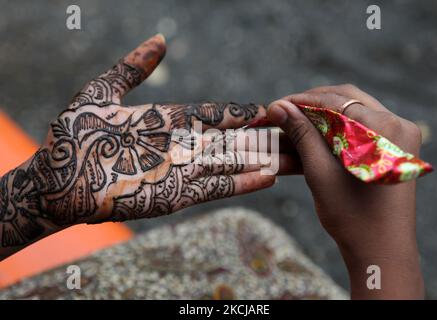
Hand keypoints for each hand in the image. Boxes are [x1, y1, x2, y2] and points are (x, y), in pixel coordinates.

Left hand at [0, 34, 295, 257]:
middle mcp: (179, 146)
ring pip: (229, 164)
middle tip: (293, 134)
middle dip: (261, 139)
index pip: (213, 115)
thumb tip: (161, 40)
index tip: (266, 107)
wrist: (57, 179)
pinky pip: (214, 188)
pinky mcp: (174, 196)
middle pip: (229, 141)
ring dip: (260, 161)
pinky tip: (267, 177)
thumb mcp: (102, 92)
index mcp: (167, 121)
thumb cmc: (73, 135)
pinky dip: (242, 183)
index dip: (239, 112)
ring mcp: (179, 172)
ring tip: (292, 157)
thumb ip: (133, 68)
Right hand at [267, 84, 423, 298]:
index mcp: (385, 128)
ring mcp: (398, 136)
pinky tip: (314, 136)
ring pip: (353, 112)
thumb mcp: (319, 171)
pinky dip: (336, 129)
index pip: (337, 100)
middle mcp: (398, 125)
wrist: (379, 249)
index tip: (276, 105)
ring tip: (295, 124)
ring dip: (323, 116)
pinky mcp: (392, 148)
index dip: (302, 100)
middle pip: (347, 100)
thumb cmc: (352, 215)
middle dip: (312, 104)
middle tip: (284, 112)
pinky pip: (361, 127)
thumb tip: (278, 107)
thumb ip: (301, 134)